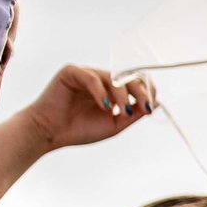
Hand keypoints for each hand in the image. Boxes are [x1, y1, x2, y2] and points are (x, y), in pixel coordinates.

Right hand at [23, 65, 156, 150]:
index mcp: (111, 89)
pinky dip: (102, 93)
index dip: (147, 91)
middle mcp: (100, 79)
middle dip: (141, 91)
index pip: (135, 81)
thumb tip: (156, 102)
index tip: (150, 107)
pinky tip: (105, 107)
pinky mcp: (71, 72)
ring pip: (113, 77)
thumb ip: (134, 112)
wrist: (50, 134)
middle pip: (128, 75)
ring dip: (123, 95)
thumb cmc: (79, 130)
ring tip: (122, 112)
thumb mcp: (115, 124)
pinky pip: (92, 78)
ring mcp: (86, 74)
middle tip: (144, 107)